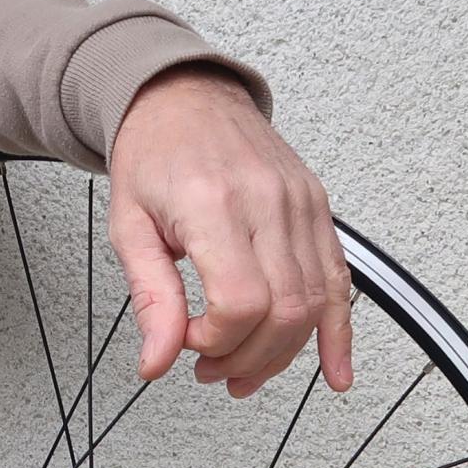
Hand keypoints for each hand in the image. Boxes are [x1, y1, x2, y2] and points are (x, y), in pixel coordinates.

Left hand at [105, 63, 352, 398]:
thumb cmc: (153, 154)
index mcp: (213, 204)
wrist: (183, 97)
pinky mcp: (316, 205)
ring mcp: (299, 203)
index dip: (216, 340)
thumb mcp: (129, 227)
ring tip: (244, 371)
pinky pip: (339, 278)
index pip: (240, 301)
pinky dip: (338, 331)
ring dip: (281, 355)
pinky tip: (335, 370)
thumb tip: (157, 361)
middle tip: (210, 367)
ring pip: (313, 304)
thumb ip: (150, 298)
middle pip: (282, 311)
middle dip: (246, 357)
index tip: (187, 340)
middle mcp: (266, 202)